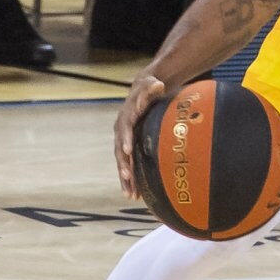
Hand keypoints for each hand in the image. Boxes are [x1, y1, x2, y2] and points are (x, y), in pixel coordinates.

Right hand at [114, 73, 168, 198]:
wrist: (144, 92)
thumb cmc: (149, 88)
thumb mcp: (150, 84)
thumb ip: (153, 86)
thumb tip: (159, 84)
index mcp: (126, 117)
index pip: (124, 129)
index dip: (125, 139)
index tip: (127, 150)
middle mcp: (122, 131)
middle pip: (120, 151)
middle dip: (123, 164)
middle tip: (127, 177)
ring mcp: (124, 141)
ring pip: (123, 163)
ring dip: (125, 178)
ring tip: (130, 195)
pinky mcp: (130, 149)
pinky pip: (129, 166)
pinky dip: (130, 180)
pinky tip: (134, 195)